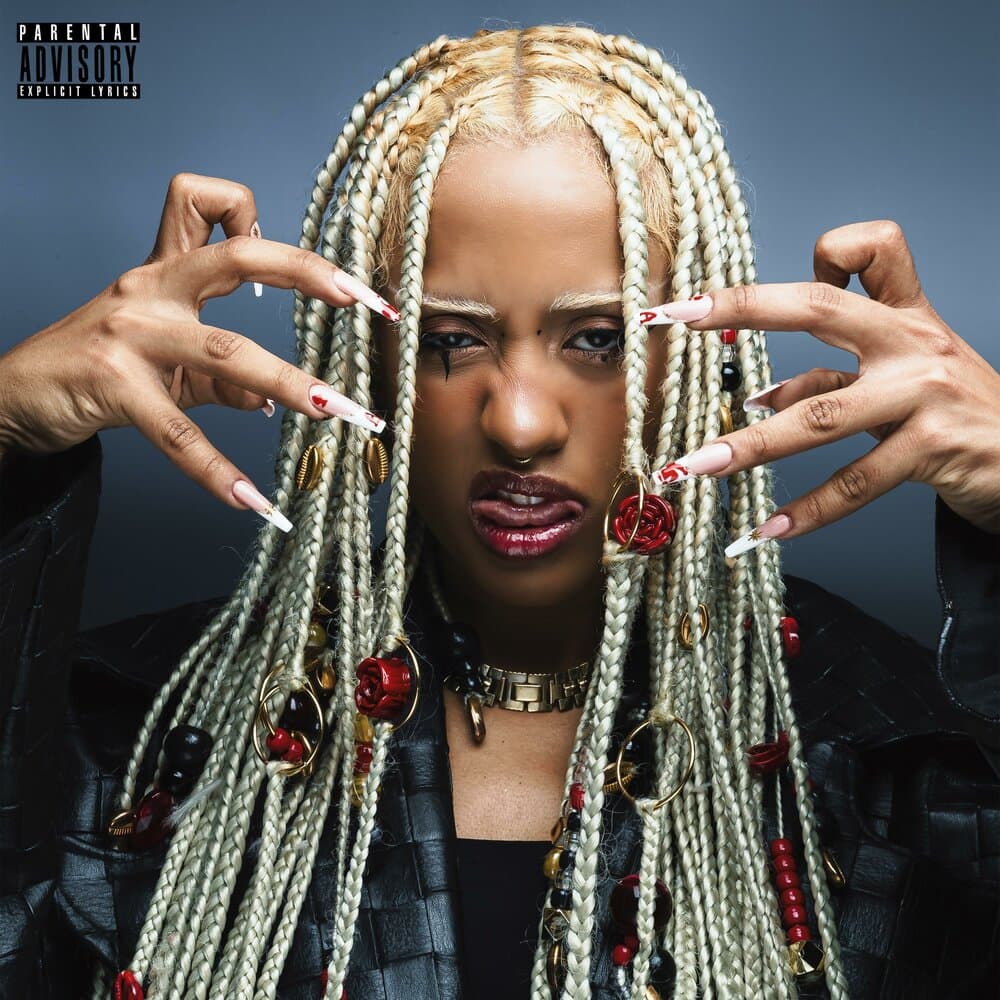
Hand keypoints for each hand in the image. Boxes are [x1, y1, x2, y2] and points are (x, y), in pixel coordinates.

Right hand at [0, 173, 397, 529]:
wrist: (13, 398)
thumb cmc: (96, 369)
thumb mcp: (166, 363)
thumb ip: (222, 377)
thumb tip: (276, 403)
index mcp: (167, 273)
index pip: (215, 210)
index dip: (271, 228)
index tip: (330, 278)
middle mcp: (151, 288)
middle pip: (239, 255)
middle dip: (312, 274)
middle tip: (369, 305)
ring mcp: (130, 332)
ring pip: (226, 348)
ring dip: (291, 382)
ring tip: (337, 410)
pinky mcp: (112, 384)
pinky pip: (179, 433)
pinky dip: (219, 471)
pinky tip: (254, 502)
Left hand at [641, 220, 999, 545]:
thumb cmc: (954, 414)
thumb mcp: (900, 379)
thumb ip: (833, 377)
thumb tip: (759, 398)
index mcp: (905, 314)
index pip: (867, 249)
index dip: (820, 250)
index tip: (769, 274)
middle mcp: (914, 341)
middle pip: (821, 306)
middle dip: (741, 308)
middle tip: (675, 316)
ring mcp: (925, 391)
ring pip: (820, 415)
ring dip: (750, 446)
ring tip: (696, 466)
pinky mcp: (935, 446)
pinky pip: (857, 481)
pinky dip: (808, 510)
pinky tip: (766, 531)